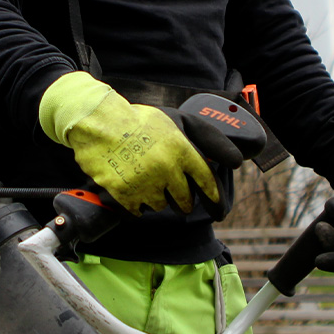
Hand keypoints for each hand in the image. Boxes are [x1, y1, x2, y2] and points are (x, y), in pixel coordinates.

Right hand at [39, 72, 219, 214]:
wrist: (98, 122)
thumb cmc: (141, 120)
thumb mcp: (180, 120)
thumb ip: (210, 139)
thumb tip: (236, 161)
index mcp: (182, 151)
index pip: (207, 183)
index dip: (214, 199)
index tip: (218, 210)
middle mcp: (167, 170)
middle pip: (185, 201)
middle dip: (183, 200)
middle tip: (176, 194)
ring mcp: (145, 184)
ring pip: (161, 207)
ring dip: (157, 199)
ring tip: (146, 180)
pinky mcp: (124, 195)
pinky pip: (138, 213)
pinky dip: (137, 205)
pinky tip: (133, 190)